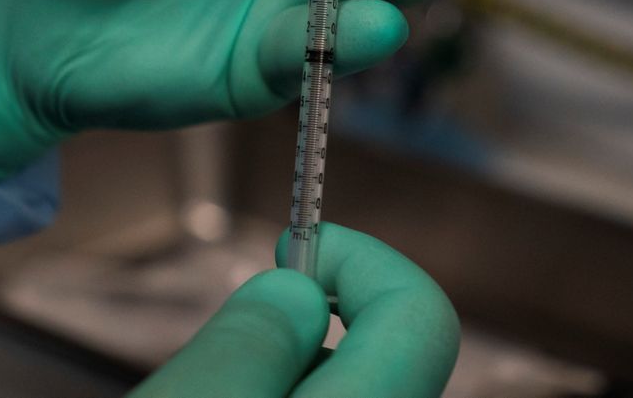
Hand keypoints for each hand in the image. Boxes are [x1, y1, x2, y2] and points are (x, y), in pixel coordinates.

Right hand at [131, 224, 459, 397]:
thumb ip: (247, 346)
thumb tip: (299, 287)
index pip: (420, 316)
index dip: (361, 259)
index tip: (291, 249)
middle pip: (392, 347)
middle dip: (320, 309)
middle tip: (241, 312)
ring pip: (350, 380)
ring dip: (293, 358)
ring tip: (211, 379)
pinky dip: (285, 388)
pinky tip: (228, 396)